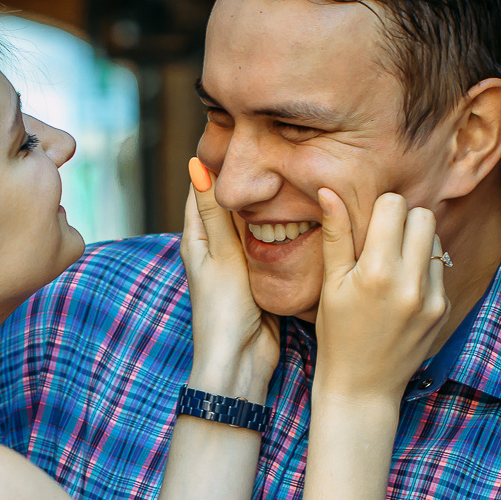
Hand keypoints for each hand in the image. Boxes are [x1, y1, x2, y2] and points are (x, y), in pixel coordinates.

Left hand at [182, 161, 279, 402]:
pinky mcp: (259, 279)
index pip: (204, 189)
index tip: (240, 136)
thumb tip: (197, 164)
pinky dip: (282, 231)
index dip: (219, 164)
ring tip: (293, 175)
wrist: (241, 362)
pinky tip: (303, 217)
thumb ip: (215, 211)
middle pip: (233, 205)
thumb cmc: (224, 311)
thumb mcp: (221, 253)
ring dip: (270, 206)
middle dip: (251, 182)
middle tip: (277, 151)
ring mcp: (239, 264)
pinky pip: (270, 246)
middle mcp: (216, 248)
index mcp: (197, 238)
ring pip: (255, 224)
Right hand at [311, 190, 450, 402]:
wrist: (363, 386)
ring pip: (436, 240)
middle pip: (424, 215)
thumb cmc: (337, 334)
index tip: (367, 228)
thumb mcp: (330, 285)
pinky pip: (439, 269)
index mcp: (376, 271)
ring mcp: (432, 297)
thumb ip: (336, 235)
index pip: (394, 205)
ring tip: (392, 267)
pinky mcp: (443, 309)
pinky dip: (422, 270)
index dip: (379, 210)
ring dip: (416, 243)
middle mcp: (410, 282)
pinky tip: (402, 292)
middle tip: (383, 242)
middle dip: (404, 220)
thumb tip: (329, 190)